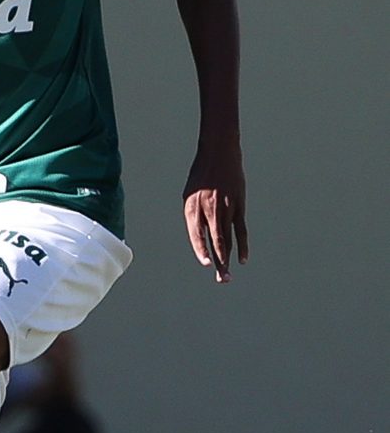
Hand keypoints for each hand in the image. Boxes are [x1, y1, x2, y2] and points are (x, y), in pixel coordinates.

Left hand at [182, 142, 248, 282]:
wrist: (218, 153)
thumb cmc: (201, 175)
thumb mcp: (190, 194)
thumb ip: (194, 215)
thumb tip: (201, 236)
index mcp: (192, 207)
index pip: (197, 235)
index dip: (202, 251)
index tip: (206, 264)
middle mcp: (209, 210)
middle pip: (215, 241)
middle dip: (218, 262)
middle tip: (222, 279)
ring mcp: (225, 208)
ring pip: (228, 239)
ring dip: (228, 258)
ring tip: (228, 275)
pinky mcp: (239, 205)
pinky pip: (241, 229)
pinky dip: (242, 245)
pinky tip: (242, 258)